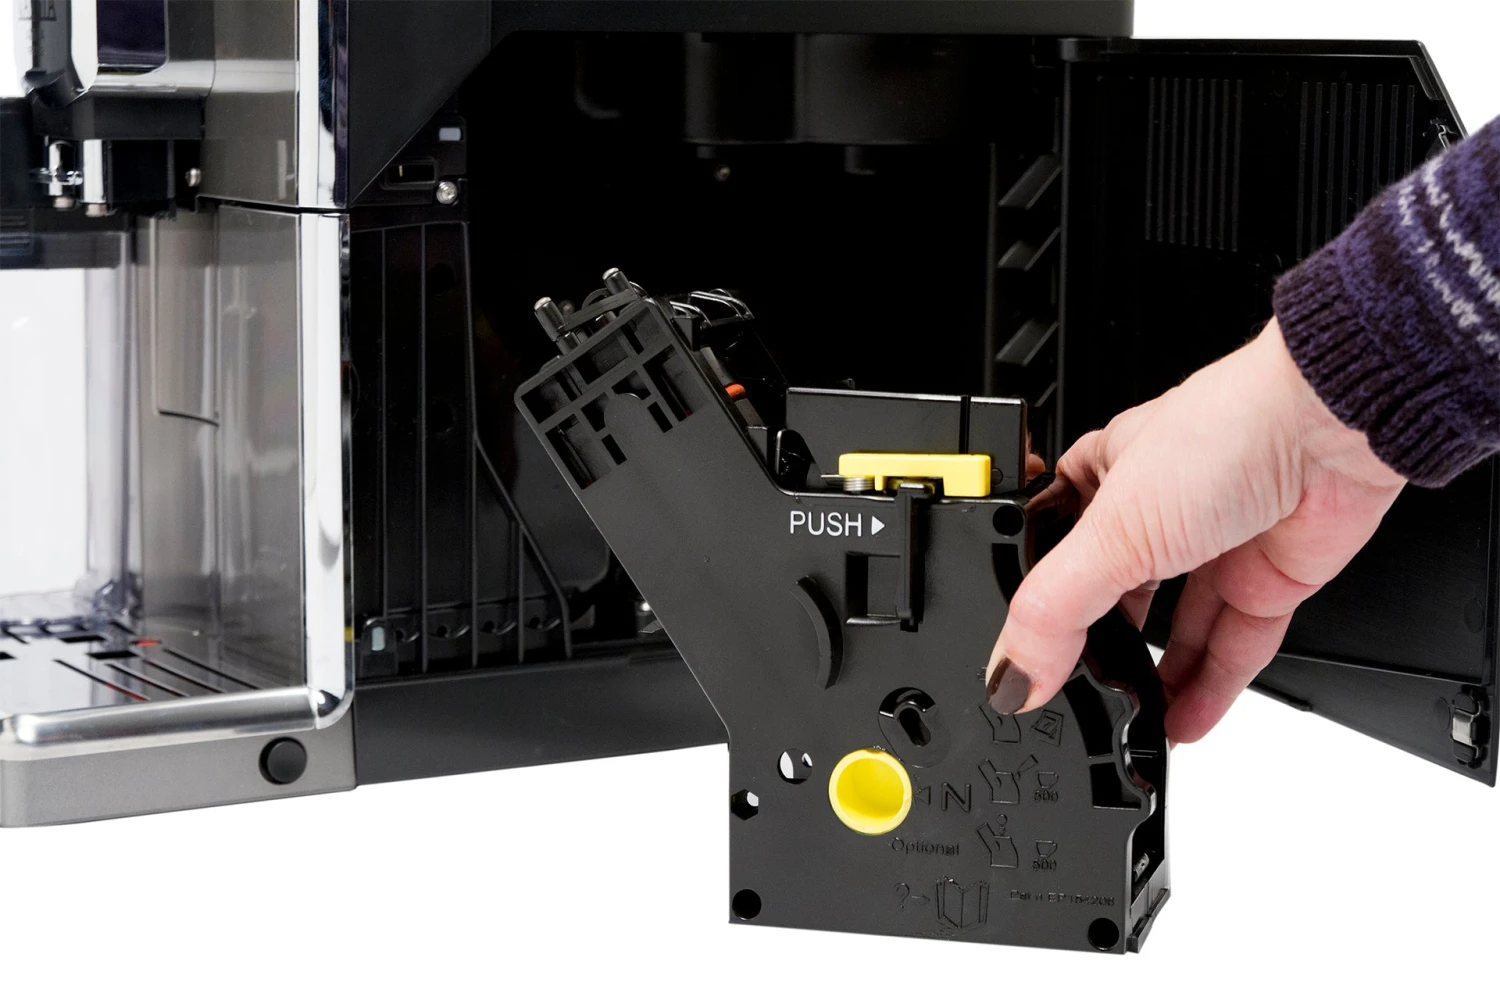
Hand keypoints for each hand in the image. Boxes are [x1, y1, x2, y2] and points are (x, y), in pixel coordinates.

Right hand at [985, 318, 1406, 742]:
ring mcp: (1217, 545)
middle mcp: (1159, 510)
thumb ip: (1054, 613)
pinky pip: (1232, 646)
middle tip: (1079, 705)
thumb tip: (1011, 677)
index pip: (1054, 555)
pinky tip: (1183, 722)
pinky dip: (1208, 688)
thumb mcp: (1111, 530)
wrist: (1335, 424)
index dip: (1040, 607)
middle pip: (1118, 599)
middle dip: (1102, 654)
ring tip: (1131, 728)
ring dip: (1156, 681)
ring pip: (1177, 629)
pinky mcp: (1270, 578)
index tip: (1023, 665)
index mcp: (1101, 477)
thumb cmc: (1227, 432)